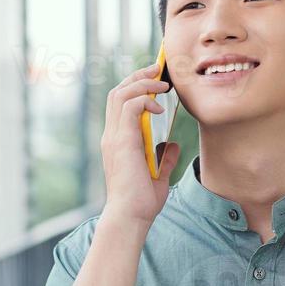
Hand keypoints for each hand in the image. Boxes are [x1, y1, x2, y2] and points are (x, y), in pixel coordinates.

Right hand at [100, 60, 180, 226]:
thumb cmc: (141, 201)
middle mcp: (112, 135)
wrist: (131, 217)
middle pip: (117, 92)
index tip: (156, 79)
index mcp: (117, 140)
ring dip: (143, 84)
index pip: (119, 103)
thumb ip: (164, 159)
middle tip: (158, 69)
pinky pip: (129, 108)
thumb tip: (173, 146)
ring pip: (120, 94)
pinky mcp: (122, 142)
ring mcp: (114, 137)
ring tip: (162, 84)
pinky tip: (160, 108)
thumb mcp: (158, 176)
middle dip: (138, 76)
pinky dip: (145, 101)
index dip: (135, 86)